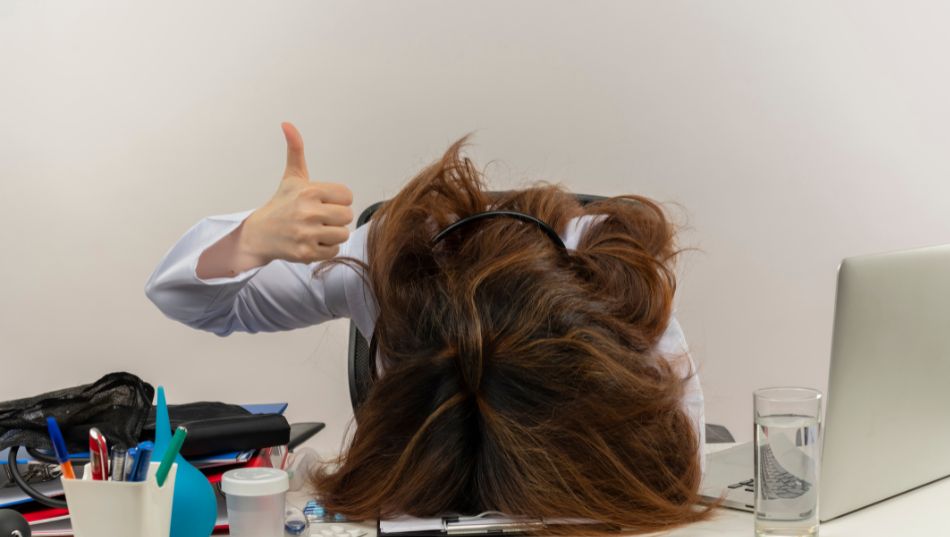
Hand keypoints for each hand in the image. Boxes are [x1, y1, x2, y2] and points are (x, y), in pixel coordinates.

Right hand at [240, 123, 353, 264]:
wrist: (259, 234)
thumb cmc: (281, 205)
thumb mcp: (292, 177)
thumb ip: (296, 150)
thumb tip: (287, 124)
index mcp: (309, 191)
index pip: (347, 196)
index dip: (338, 200)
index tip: (324, 202)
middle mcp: (308, 211)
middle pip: (347, 216)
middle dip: (336, 218)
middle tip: (320, 218)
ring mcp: (306, 233)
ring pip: (342, 234)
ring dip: (332, 234)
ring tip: (316, 230)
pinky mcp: (306, 253)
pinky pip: (334, 251)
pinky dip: (325, 249)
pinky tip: (311, 242)